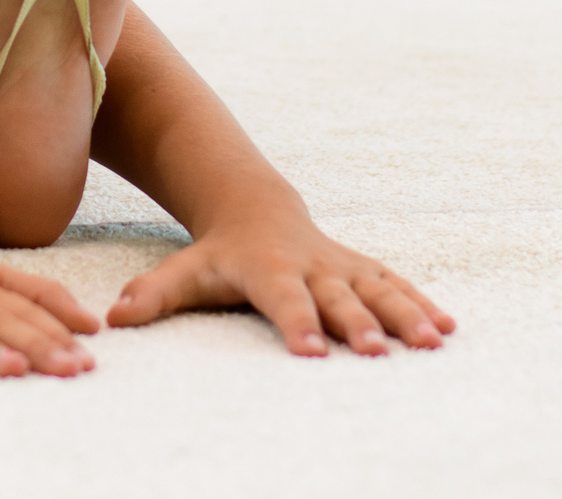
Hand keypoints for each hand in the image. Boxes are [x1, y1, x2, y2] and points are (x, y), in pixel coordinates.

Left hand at [107, 212, 453, 356]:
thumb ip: (155, 294)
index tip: (311, 352)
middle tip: (377, 354)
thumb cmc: (219, 253)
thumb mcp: (185, 269)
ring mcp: (341, 265)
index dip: (297, 323)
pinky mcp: (362, 267)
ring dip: (405, 314)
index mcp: (268, 267)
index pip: (282, 298)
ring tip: (432, 342)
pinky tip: (448, 327)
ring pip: (377, 288)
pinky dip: (423, 303)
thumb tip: (114, 318)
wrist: (254, 208)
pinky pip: (396, 283)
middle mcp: (311, 265)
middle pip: (337, 297)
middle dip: (359, 325)